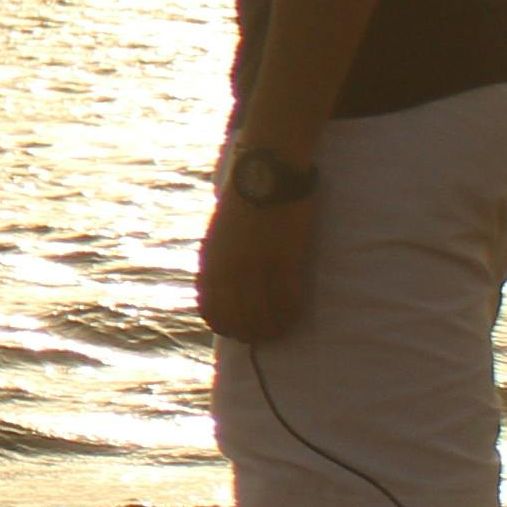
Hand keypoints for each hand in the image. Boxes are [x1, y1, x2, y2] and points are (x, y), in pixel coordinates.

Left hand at [198, 189, 316, 342]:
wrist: (264, 170)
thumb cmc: (243, 199)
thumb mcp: (217, 233)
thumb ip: (219, 261)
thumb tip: (224, 289)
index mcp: (209, 262)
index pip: (211, 310)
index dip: (225, 327)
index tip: (238, 332)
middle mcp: (229, 269)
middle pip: (238, 319)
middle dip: (251, 333)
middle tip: (266, 336)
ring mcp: (257, 265)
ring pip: (264, 314)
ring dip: (274, 328)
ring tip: (283, 329)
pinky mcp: (284, 258)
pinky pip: (288, 299)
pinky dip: (292, 312)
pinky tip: (297, 314)